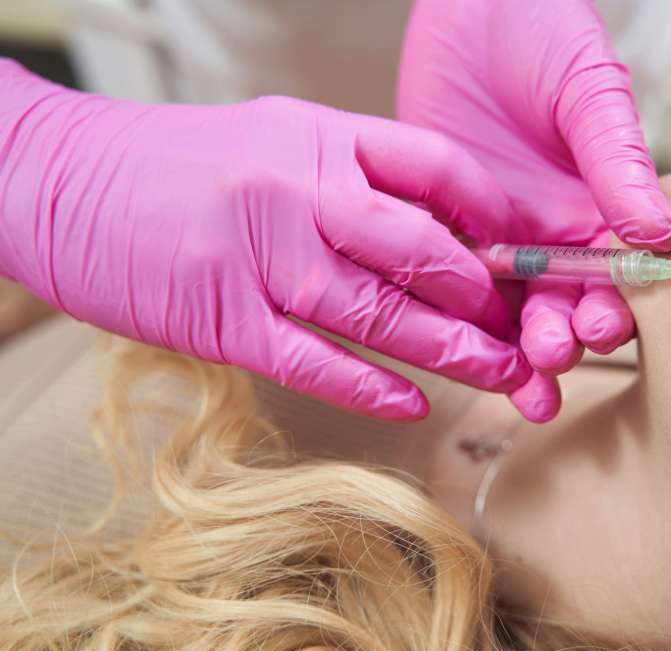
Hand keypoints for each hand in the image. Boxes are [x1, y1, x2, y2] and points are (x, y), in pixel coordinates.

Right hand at [0, 60, 531, 419]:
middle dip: (485, 297)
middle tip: (525, 331)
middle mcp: (298, 188)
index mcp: (317, 136)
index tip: (518, 253)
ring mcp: (259, 253)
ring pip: (378, 310)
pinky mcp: (221, 315)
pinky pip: (313, 358)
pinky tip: (412, 403)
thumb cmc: (171, 165)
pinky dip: (368, 385)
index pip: (434, 168)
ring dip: (448, 350)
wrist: (55, 178)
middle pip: (421, 247)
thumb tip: (426, 229)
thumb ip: (345, 179)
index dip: (491, 214)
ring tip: (497, 375)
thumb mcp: (271, 140)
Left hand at [398, 0, 670, 419]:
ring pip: (506, 307)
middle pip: (560, 304)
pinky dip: (449, 312)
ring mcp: (494, 232)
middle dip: (558, 339)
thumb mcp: (589, 92)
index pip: (614, 276)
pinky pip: (445, 275)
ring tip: (518, 382)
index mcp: (596, 206)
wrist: (472, 4)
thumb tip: (661, 232)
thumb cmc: (544, 32)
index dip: (612, 307)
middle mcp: (548, 231)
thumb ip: (617, 161)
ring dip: (512, 348)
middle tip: (550, 357)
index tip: (602, 328)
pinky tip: (450, 343)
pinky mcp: (442, 222)